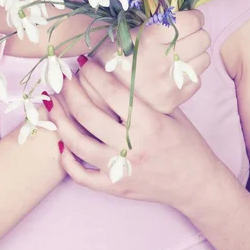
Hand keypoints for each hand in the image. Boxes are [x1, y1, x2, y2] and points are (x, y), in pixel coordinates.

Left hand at [49, 64, 219, 212]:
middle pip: (88, 114)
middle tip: (64, 78)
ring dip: (60, 119)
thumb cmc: (186, 143)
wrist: (196, 184)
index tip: (83, 61)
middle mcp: (131, 147)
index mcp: (149, 124)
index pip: (112, 92)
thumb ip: (146, 94)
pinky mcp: (115, 188)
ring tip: (52, 102)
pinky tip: (60, 141)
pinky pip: (81, 176)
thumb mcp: (173, 112)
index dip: (93, 73)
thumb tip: (117, 67)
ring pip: (77, 143)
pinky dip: (66, 159)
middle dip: (71, 91)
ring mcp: (120, 170)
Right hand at [86, 9, 210, 115]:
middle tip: (185, 35)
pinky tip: (173, 72)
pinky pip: (196, 80)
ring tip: (179, 54)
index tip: (190, 18)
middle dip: (197, 33)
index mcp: (149, 39)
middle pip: (203, 39)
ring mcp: (168, 83)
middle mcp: (161, 61)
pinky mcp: (172, 100)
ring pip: (204, 59)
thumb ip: (154, 23)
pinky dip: (188, 74)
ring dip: (195, 54)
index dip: (194, 17)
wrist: (96, 96)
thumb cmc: (109, 58)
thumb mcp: (125, 33)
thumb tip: (182, 12)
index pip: (192, 21)